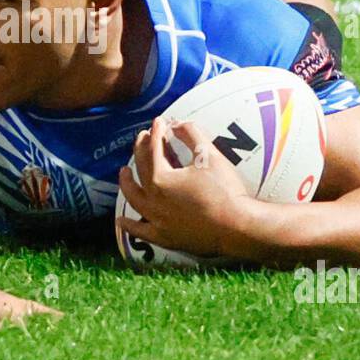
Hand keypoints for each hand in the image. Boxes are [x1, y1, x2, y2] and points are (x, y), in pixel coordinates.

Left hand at [116, 117, 257, 257]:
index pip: (154, 149)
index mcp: (161, 179)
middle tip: (142, 138)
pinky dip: (130, 226)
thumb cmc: (224, 191)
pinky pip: (142, 231)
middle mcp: (153, 200)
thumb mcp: (209, 155)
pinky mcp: (165, 238)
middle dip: (141, 150)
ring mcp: (157, 221)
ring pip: (134, 200)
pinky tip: (122, 221)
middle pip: (141, 170)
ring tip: (124, 172)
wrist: (237, 227)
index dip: (156, 132)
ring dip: (127, 184)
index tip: (158, 122)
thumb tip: (178, 124)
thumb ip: (191, 135)